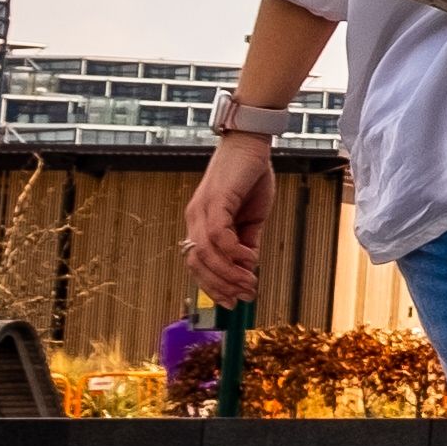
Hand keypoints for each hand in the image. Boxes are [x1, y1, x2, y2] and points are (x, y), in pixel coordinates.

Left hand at [183, 135, 274, 303]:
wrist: (251, 144)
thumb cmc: (250, 176)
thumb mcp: (252, 216)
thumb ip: (248, 240)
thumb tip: (248, 266)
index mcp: (201, 224)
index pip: (198, 264)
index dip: (213, 286)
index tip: (233, 301)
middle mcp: (195, 219)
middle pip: (196, 264)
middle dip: (220, 286)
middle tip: (243, 296)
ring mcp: (202, 210)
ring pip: (205, 254)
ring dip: (228, 273)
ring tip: (250, 282)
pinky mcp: (215, 201)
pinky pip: (218, 235)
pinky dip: (233, 252)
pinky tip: (251, 259)